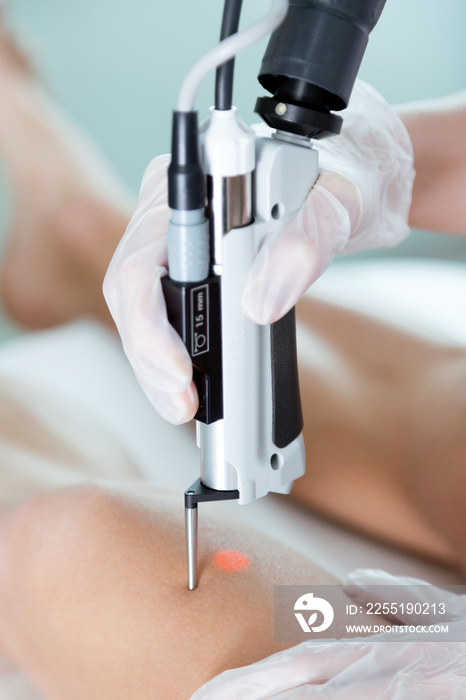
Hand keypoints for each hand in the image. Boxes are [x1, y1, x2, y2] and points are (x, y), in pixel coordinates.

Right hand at [104, 81, 414, 423]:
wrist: (348, 179)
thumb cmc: (340, 178)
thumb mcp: (337, 205)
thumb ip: (304, 242)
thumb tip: (261, 302)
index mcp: (196, 181)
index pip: (146, 257)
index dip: (151, 322)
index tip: (181, 371)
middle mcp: (173, 207)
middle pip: (132, 291)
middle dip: (151, 357)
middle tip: (182, 406)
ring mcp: (177, 237)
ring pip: (142, 308)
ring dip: (156, 364)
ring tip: (185, 404)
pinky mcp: (191, 262)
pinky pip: (165, 312)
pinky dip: (174, 353)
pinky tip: (192, 383)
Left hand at [190, 569, 465, 698]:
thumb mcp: (437, 611)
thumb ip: (394, 596)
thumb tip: (357, 581)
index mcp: (377, 647)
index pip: (301, 660)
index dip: (254, 678)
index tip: (212, 689)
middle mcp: (379, 671)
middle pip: (304, 691)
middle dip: (248, 699)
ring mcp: (397, 692)